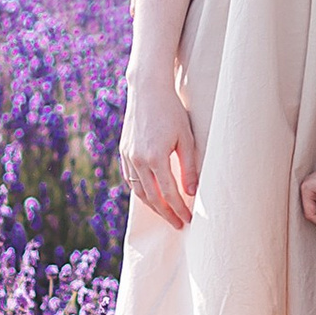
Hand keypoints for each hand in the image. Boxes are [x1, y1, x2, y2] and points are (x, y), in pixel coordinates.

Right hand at [121, 77, 199, 229]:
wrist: (148, 90)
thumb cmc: (172, 111)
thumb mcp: (186, 138)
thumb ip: (189, 167)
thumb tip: (191, 192)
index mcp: (156, 157)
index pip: (169, 193)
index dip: (179, 209)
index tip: (188, 220)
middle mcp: (138, 160)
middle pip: (152, 197)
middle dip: (166, 213)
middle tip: (178, 224)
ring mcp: (128, 156)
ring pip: (139, 190)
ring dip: (152, 205)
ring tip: (166, 213)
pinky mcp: (124, 151)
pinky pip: (131, 179)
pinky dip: (141, 191)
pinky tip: (151, 195)